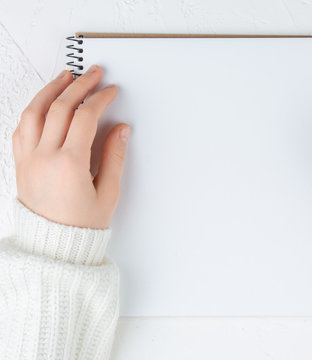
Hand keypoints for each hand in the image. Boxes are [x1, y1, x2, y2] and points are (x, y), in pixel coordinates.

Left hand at [12, 65, 129, 228]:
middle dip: (79, 85)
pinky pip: (21, 128)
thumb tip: (120, 129)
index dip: (100, 99)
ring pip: (34, 112)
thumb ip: (114, 157)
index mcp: (70, 164)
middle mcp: (45, 157)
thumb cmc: (82, 225)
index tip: (111, 91)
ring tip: (65, 77)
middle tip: (93, 73)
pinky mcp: (21, 164)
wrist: (54, 247)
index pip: (85, 117)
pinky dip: (33, 110)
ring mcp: (28, 159)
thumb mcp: (108, 193)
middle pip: (60, 107)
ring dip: (50, 90)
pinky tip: (43, 103)